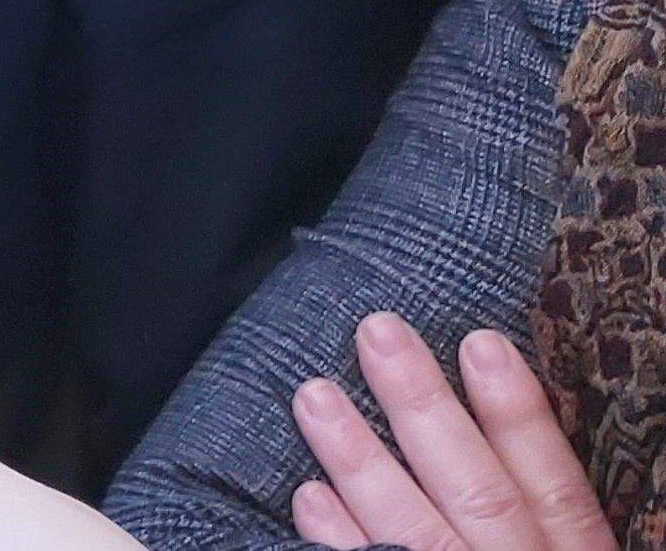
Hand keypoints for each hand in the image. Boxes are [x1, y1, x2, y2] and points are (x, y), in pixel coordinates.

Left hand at [286, 312, 609, 550]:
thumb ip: (531, 509)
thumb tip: (480, 423)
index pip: (554, 486)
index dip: (518, 415)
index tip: (481, 343)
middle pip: (477, 494)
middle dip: (424, 412)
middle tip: (378, 334)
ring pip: (415, 535)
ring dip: (360, 462)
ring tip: (313, 396)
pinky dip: (341, 544)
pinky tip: (309, 497)